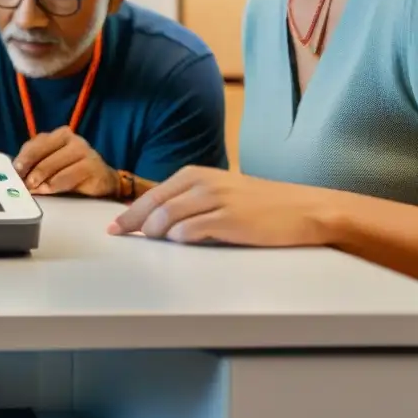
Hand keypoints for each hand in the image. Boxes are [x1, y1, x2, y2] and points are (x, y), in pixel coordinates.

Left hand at [13, 127, 117, 196]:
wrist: (102, 180)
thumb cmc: (72, 171)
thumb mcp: (53, 163)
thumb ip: (36, 163)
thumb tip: (16, 174)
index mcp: (59, 135)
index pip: (35, 144)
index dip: (23, 159)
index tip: (14, 172)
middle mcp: (73, 139)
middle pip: (43, 153)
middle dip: (30, 170)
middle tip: (22, 184)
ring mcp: (84, 151)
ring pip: (55, 164)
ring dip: (41, 178)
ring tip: (33, 189)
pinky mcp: (93, 167)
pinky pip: (69, 176)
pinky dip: (55, 184)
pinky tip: (48, 190)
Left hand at [106, 165, 328, 246]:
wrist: (304, 207)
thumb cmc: (261, 204)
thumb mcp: (220, 191)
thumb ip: (190, 199)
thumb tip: (155, 219)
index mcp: (196, 175)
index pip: (152, 195)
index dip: (130, 213)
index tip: (114, 227)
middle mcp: (202, 183)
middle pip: (154, 206)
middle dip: (133, 223)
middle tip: (120, 236)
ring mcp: (216, 201)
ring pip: (167, 218)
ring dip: (156, 233)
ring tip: (155, 243)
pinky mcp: (229, 220)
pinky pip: (191, 231)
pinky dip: (181, 239)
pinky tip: (182, 243)